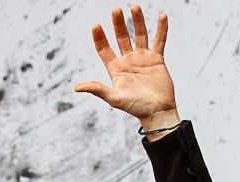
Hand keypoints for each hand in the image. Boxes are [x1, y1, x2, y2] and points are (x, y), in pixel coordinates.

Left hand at [75, 5, 179, 135]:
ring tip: (134, 7)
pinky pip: (159, 41)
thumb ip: (98, 90)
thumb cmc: (135, 108)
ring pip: (140, 35)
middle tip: (116, 10)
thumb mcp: (114, 98)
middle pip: (121, 37)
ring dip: (138, 21)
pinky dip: (161, 29)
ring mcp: (143, 59)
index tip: (96, 26)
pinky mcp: (157, 59)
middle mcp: (128, 61)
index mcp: (115, 69)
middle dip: (118, 24)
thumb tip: (77, 87)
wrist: (157, 112)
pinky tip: (162, 16)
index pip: (104, 49)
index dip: (100, 38)